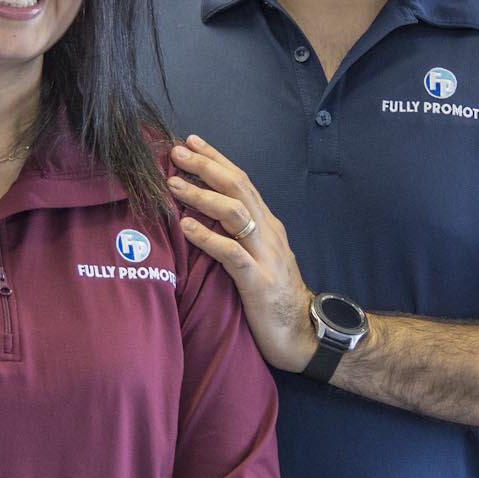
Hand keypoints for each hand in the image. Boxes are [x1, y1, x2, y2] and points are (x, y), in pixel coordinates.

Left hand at [168, 135, 319, 373]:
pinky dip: (207, 237)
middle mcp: (269, 233)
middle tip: (177, 152)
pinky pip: (231, 253)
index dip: (217, 159)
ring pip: (234, 213)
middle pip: (237, 188)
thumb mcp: (258, 258)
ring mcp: (266, 256)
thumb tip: (203, 215)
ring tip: (174, 185)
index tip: (192, 142)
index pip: (242, 182)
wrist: (304, 335)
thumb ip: (238, 236)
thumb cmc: (274, 298)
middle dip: (206, 166)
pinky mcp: (259, 282)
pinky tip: (187, 227)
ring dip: (201, 196)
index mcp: (268, 226)